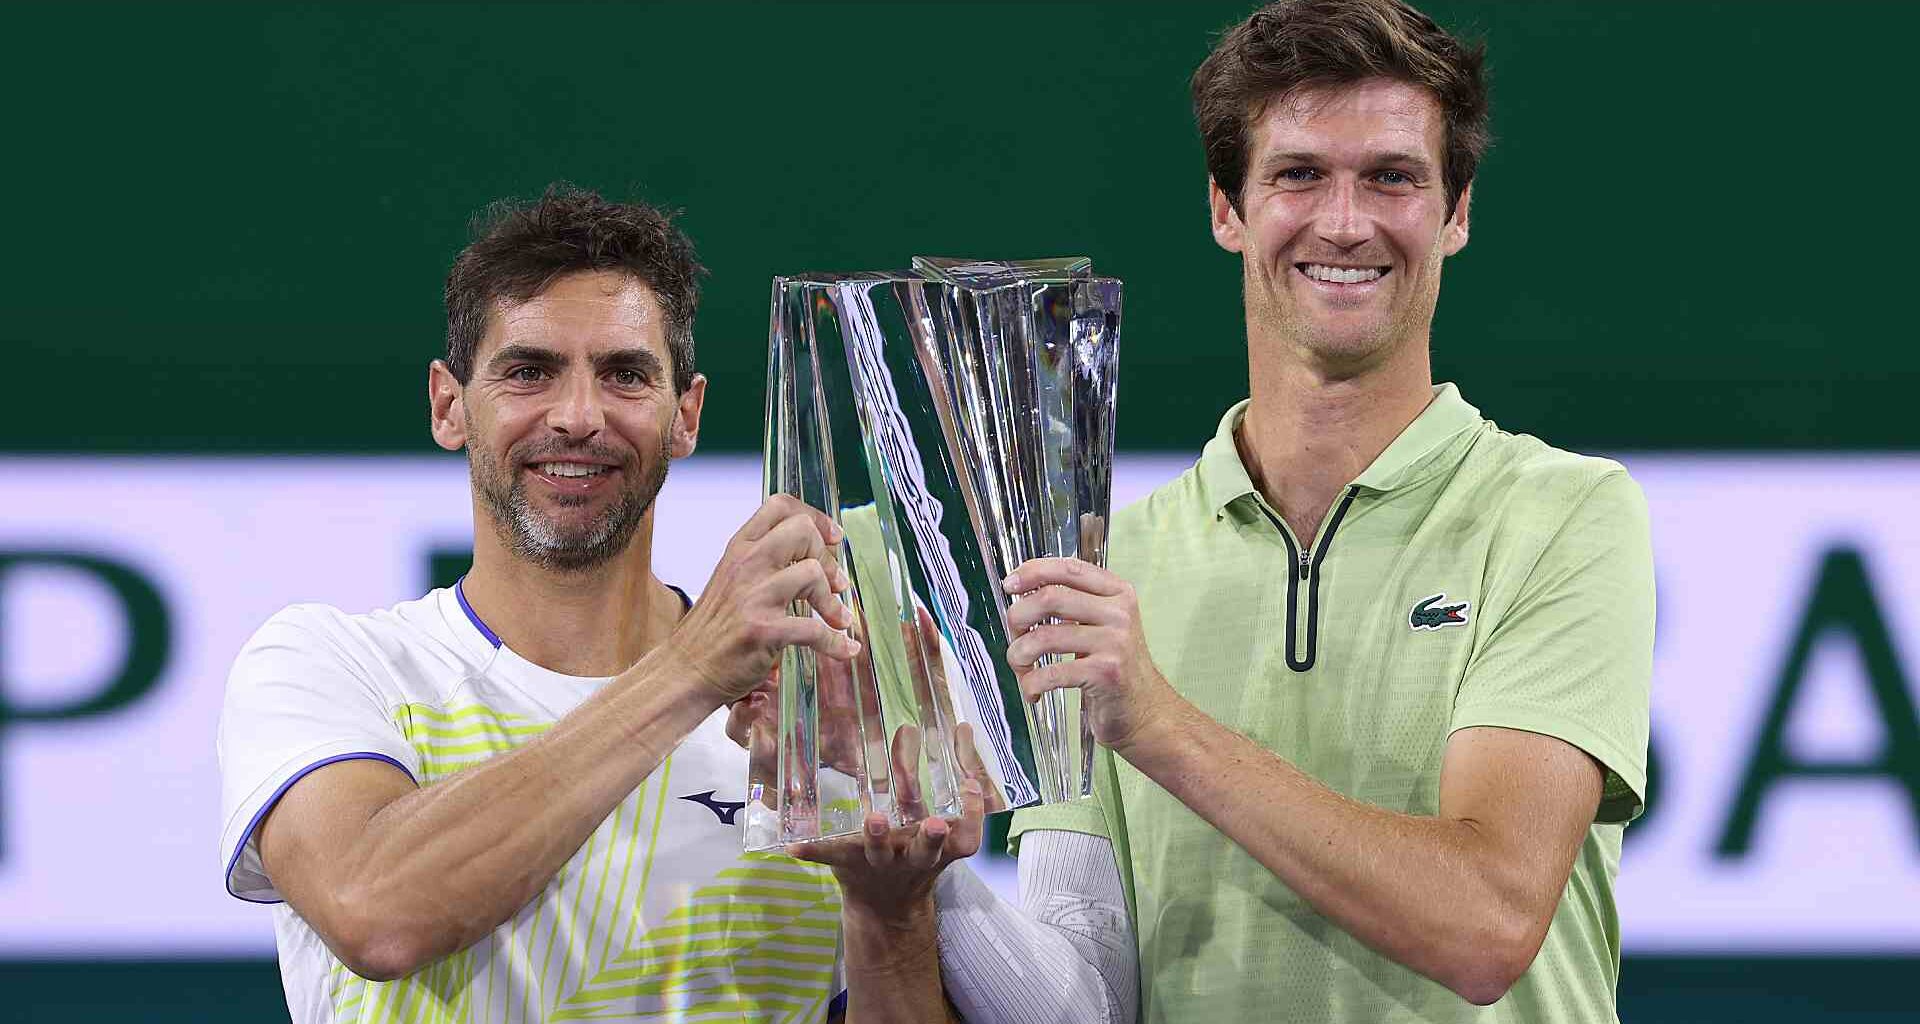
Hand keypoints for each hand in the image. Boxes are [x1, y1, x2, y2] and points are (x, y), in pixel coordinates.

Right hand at [668, 494, 860, 704]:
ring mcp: (753, 596)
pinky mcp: (763, 630)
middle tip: (835, 583)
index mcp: (738, 550)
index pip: (780, 507)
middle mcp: (745, 565)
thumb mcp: (730, 582)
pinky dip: (836, 641)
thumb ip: (761, 564)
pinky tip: (844, 648)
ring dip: (833, 601)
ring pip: (812, 573)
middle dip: (827, 557)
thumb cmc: (709, 632)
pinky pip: (814, 629)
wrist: (684, 671)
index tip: (833, 537)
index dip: (815, 517)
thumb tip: (807, 556)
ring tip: (838, 619)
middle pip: (802, 531)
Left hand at [787, 724, 1004, 926]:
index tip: (972, 785)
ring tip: (873, 818)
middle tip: (935, 822)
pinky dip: (812, 852)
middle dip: (931, 836)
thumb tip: (963, 726)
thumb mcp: (938, 831)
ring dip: (877, 837)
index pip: (964, 838)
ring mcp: (879, 863)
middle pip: (926, 850)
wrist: (887, 908)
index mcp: (938, 852)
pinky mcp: (848, 864)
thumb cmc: (914, 853)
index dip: (974, 815)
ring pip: (879, 852)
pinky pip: (829, 857)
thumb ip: (948, 785)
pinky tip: (792, 847)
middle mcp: (912, 858)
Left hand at [1002, 556, 1176, 752]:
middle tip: (1014, 635)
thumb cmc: (1114, 667)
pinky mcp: (1106, 673)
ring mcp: (1115, 642)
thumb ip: (1074, 602)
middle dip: (1018, 617)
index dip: (1033, 571)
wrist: (1145, 710)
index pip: (1068, 568)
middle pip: (1050, 598)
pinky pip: (1052, 673)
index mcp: (1117, 593)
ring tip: (1020, 667)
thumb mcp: (1103, 624)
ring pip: (1044, 637)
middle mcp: (1119, 613)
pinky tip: (1032, 690)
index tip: (1010, 584)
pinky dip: (1031, 683)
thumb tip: (1022, 593)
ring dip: (1019, 654)